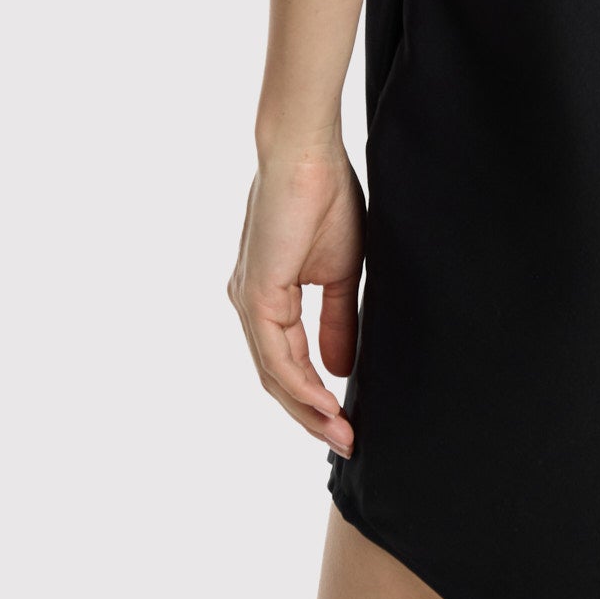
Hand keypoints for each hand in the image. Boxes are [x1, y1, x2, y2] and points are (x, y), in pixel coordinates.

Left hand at [226, 144, 361, 455]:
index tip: (349, 424)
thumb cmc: (326, 198)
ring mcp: (250, 302)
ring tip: (342, 434)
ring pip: (274, 375)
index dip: (317, 398)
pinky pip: (276, 354)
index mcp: (269, 299)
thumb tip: (341, 367)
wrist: (307, 155)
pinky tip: (328, 402)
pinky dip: (302, 383)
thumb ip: (338, 321)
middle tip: (347, 443)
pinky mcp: (256, 295)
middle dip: (312, 416)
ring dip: (309, 410)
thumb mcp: (341, 273)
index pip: (289, 364)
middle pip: (277, 380)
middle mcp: (252, 306)